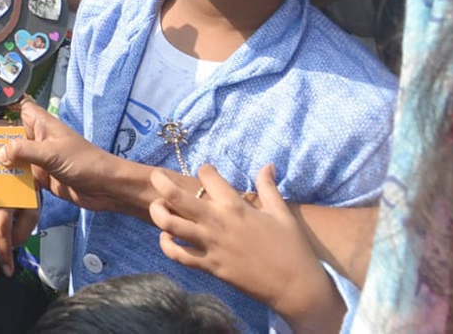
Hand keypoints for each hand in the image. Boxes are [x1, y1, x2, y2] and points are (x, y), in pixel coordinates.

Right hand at [0, 100, 126, 213]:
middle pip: (11, 136)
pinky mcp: (41, 178)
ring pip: (14, 159)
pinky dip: (12, 182)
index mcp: (42, 125)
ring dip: (1, 166)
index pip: (20, 109)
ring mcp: (39, 159)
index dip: (5, 109)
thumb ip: (23, 151)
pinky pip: (21, 178)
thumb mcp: (51, 154)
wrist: (106, 188)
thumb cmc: (84, 162)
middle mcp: (38, 139)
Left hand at [149, 164, 344, 332]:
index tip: (206, 173)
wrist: (296, 287)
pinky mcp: (209, 266)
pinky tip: (166, 238)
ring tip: (157, 206)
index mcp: (236, 205)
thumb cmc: (292, 248)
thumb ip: (268, 187)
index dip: (205, 170)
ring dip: (158, 212)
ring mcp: (211, 245)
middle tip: (156, 176)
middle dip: (161, 182)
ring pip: (170, 225)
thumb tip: (267, 165)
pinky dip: (166, 245)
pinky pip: (178, 255)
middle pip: (177, 196)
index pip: (208, 175)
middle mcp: (218, 222)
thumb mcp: (282, 212)